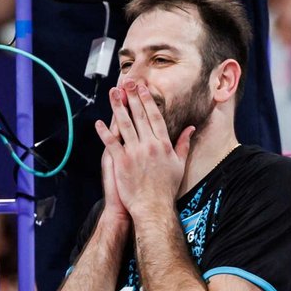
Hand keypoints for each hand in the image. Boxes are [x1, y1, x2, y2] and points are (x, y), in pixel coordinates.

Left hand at [94, 83, 192, 217]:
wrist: (154, 207)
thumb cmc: (167, 188)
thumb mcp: (179, 164)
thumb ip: (184, 144)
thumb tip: (191, 129)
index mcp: (163, 144)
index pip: (154, 117)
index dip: (147, 101)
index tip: (142, 88)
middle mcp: (149, 145)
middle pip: (139, 116)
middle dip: (132, 97)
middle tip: (126, 83)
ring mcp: (134, 153)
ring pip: (124, 125)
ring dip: (118, 107)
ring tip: (113, 94)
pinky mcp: (122, 162)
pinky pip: (111, 143)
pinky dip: (105, 132)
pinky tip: (99, 122)